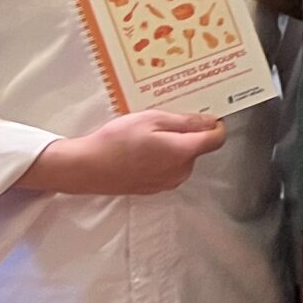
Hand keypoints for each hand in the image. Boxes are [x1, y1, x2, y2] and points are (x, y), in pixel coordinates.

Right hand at [16, 111, 225, 196]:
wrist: (85, 168)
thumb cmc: (117, 141)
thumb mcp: (152, 120)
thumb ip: (185, 121)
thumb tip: (210, 121)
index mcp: (183, 153)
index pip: (217, 139)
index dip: (214, 125)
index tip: (203, 115)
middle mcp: (180, 172)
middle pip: (198, 148)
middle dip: (188, 134)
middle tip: (164, 121)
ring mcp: (167, 182)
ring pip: (183, 158)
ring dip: (173, 145)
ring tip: (148, 135)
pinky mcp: (154, 188)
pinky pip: (168, 168)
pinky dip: (161, 157)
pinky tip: (141, 149)